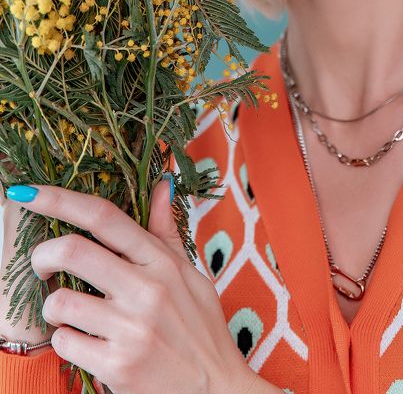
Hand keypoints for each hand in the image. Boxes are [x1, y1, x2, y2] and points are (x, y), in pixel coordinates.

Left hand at [5, 178, 271, 393]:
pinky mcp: (117, 366)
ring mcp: (132, 329)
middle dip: (42, 256)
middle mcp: (148, 290)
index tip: (30, 192)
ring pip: (61, 302)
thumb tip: (161, 185)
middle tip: (42, 266)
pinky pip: (65, 342)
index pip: (105, 218)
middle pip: (73, 251)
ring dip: (54, 307)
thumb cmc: (201, 330)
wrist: (217, 391)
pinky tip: (84, 343)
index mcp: (163, 262)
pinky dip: (65, 341)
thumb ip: (166, 232)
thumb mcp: (192, 275)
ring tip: (70, 313)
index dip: (61, 200)